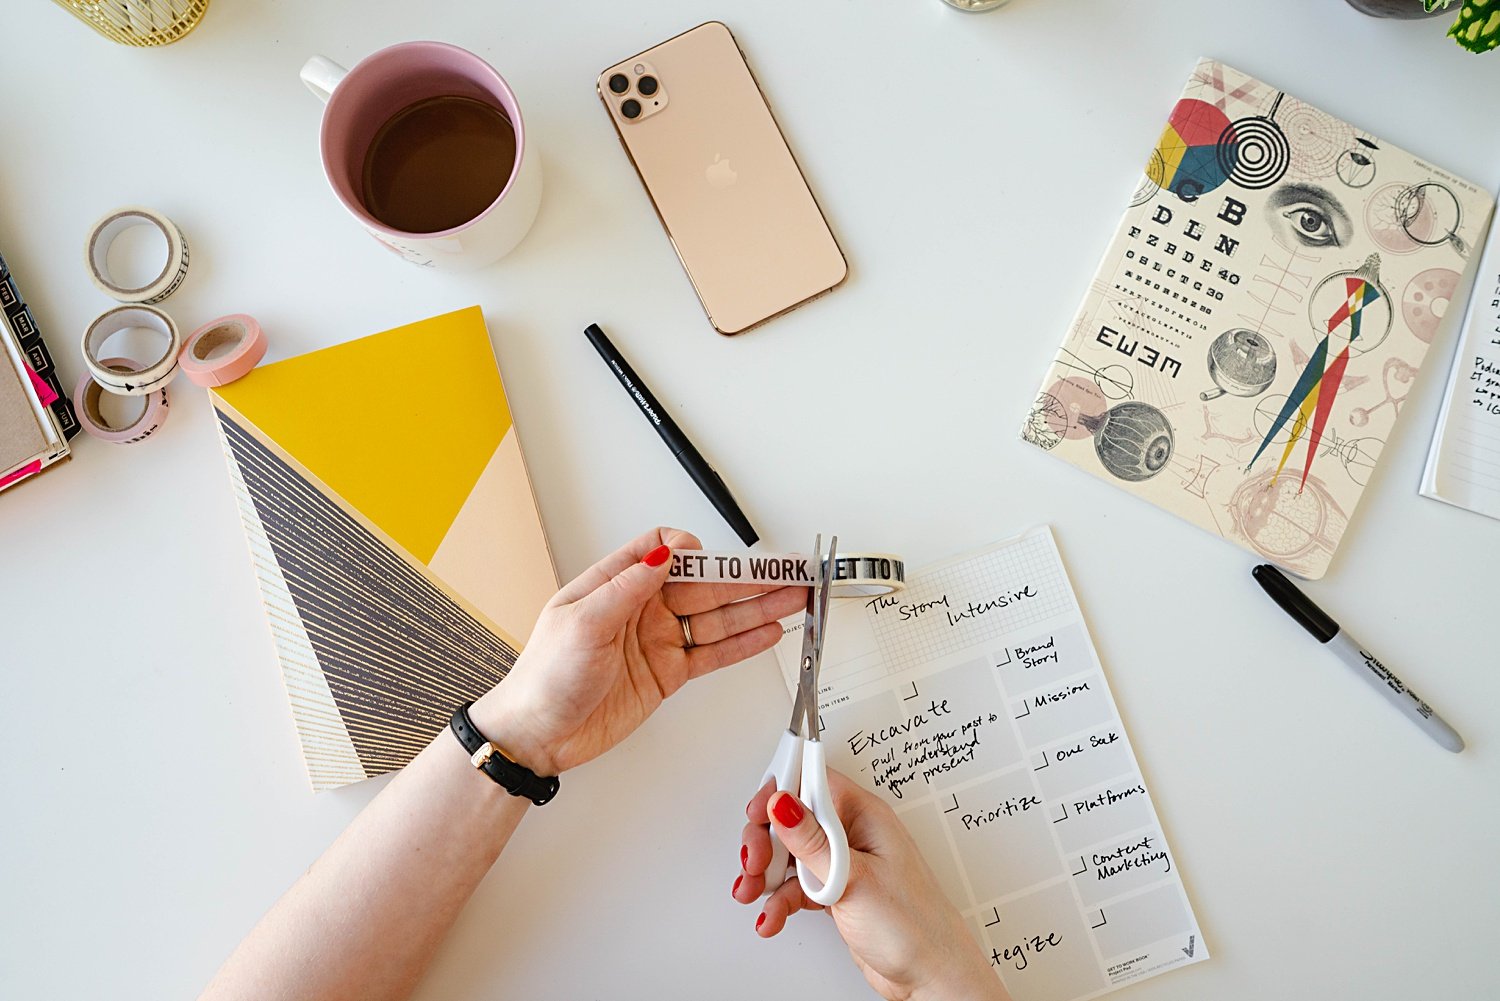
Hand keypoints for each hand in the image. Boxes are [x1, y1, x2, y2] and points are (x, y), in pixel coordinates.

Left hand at [470, 528, 805, 775]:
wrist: (538, 736)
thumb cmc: (543, 678)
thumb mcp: (580, 623)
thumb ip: (627, 587)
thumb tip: (663, 553)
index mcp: (614, 585)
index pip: (662, 548)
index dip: (693, 549)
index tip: (716, 556)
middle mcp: (640, 609)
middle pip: (703, 584)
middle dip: (745, 578)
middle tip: (784, 572)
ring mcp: (657, 641)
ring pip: (717, 617)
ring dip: (756, 607)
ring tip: (793, 597)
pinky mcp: (668, 673)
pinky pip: (713, 652)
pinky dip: (742, 643)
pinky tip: (768, 630)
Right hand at [733, 770, 1008, 1000]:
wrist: (930, 977)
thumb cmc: (914, 926)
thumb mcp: (854, 878)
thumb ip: (812, 842)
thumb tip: (782, 803)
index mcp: (864, 815)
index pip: (813, 780)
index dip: (780, 789)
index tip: (757, 810)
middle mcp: (852, 834)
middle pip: (792, 817)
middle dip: (765, 839)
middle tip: (754, 861)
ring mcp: (842, 863)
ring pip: (789, 853)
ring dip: (765, 873)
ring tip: (754, 892)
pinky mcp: (835, 890)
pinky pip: (795, 885)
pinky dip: (778, 900)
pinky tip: (772, 916)